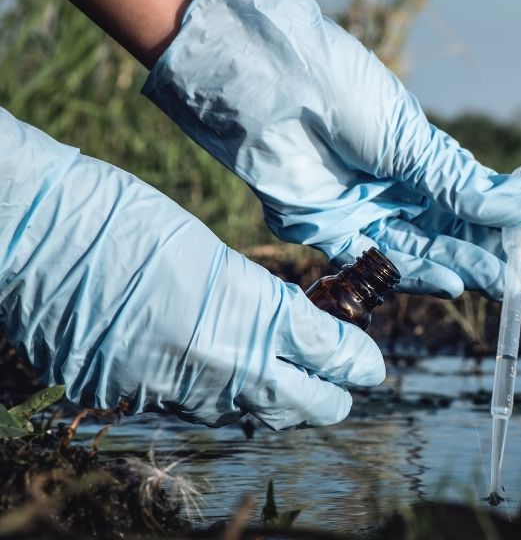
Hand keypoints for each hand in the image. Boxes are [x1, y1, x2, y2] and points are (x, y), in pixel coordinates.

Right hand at [0, 108, 383, 428]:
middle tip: (340, 378)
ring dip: (277, 400)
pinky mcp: (132, 400)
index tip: (370, 364)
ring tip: (287, 378)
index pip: (331, 356)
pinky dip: (218, 396)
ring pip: (251, 416)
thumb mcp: (211, 253)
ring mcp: (175, 392)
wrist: (35, 234)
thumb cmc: (125, 219)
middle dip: (332, 395)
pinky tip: (218, 373)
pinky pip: (194, 411)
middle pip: (306, 407)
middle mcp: (221, 367)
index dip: (358, 362)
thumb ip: (258, 301)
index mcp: (252, 315)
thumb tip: (291, 330)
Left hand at [142, 0, 520, 299]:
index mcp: (423, 156)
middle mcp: (400, 187)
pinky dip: (421, 275)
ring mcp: (368, 212)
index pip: (487, 198)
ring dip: (473, 268)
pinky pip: (384, 263)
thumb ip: (461, 185)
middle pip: (463, 231)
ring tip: (513, 282)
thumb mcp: (412, 140)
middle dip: (507, 253)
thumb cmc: (344, 93)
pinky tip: (458, 283)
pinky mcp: (332, 233)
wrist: (271, 87)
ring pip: (431, 251)